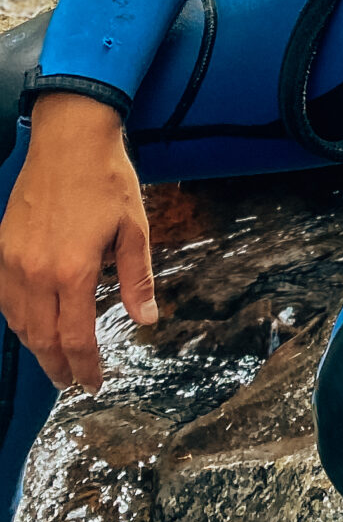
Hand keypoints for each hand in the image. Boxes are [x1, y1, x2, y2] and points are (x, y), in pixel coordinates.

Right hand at [0, 94, 156, 390]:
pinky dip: (17, 320)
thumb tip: (147, 319)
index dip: (85, 366)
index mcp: (74, 270)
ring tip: (53, 359)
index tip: (94, 383)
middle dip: (58, 367)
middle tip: (72, 383)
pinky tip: (30, 325)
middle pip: (42, 338)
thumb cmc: (106, 178)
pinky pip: (3, 298)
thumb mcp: (134, 228)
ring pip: (18, 322)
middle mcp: (37, 271)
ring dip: (35, 347)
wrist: (69, 138)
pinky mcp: (1, 248)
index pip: (76, 337)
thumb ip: (137, 279)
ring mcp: (13, 261)